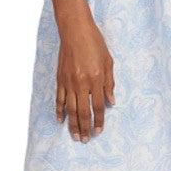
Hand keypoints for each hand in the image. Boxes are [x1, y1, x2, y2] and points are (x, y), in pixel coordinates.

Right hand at [55, 18, 115, 141]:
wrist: (75, 30)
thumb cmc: (95, 44)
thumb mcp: (108, 62)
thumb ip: (109, 83)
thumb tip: (111, 102)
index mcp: (96, 79)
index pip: (98, 106)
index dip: (99, 120)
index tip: (99, 131)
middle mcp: (82, 83)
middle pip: (83, 111)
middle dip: (85, 127)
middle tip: (86, 140)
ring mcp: (69, 82)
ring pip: (70, 109)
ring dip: (73, 124)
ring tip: (75, 136)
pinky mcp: (60, 79)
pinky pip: (59, 99)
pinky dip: (59, 111)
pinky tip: (61, 121)